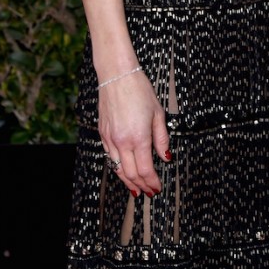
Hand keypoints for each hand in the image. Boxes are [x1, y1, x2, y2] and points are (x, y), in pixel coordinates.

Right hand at [98, 69, 170, 196]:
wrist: (117, 76)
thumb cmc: (139, 90)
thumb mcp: (158, 113)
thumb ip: (161, 138)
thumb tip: (166, 157)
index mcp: (138, 137)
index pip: (145, 170)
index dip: (152, 182)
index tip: (157, 187)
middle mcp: (122, 141)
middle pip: (131, 174)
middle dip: (141, 186)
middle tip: (148, 192)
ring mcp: (110, 138)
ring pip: (118, 168)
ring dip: (128, 181)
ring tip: (136, 188)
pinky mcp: (103, 133)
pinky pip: (110, 157)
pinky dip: (118, 167)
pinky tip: (123, 170)